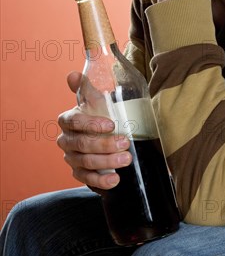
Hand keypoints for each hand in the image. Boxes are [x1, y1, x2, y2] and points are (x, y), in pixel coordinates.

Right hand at [57, 71, 131, 189]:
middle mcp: (66, 140)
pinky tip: (115, 180)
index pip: (74, 122)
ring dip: (107, 161)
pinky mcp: (78, 172)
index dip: (91, 124)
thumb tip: (73, 74)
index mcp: (67, 120)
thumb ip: (84, 86)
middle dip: (104, 144)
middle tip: (126, 143)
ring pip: (86, 162)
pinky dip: (101, 181)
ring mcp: (71, 157)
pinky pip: (86, 179)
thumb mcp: (94, 99)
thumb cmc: (98, 113)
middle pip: (82, 144)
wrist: (101, 134)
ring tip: (126, 159)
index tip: (111, 125)